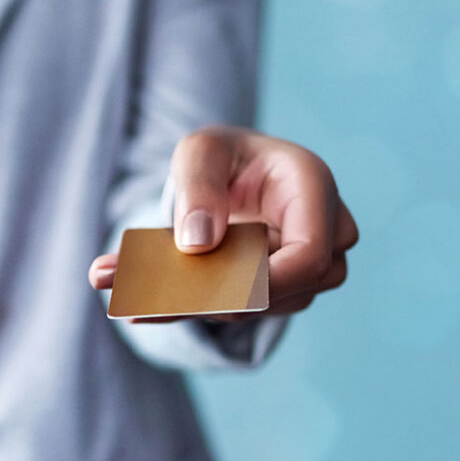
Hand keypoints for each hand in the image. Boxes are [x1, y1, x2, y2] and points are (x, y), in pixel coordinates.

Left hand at [88, 126, 358, 320]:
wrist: (226, 174)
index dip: (267, 281)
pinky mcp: (282, 289)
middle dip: (223, 298)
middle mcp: (325, 229)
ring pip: (268, 305)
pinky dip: (195, 307)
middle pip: (291, 287)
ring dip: (203, 306)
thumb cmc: (220, 156)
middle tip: (151, 300)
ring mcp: (309, 265)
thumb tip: (198, 243)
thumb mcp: (200, 151)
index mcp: (312, 186)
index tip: (212, 288)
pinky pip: (246, 309)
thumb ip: (198, 187)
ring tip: (134, 298)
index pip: (310, 253)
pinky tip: (141, 304)